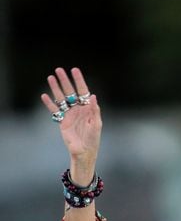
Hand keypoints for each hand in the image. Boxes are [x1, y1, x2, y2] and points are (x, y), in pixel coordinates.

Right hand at [40, 67, 101, 182]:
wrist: (84, 151)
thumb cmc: (93, 138)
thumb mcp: (96, 124)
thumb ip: (94, 110)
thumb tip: (93, 96)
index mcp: (88, 108)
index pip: (83, 91)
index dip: (79, 80)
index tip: (74, 70)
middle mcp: (78, 108)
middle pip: (70, 91)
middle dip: (65, 80)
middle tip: (58, 70)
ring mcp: (69, 114)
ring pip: (61, 98)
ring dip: (55, 88)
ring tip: (50, 77)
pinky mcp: (62, 121)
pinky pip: (54, 110)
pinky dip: (49, 103)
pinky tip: (44, 95)